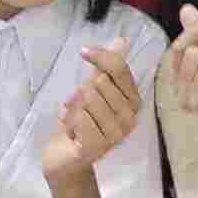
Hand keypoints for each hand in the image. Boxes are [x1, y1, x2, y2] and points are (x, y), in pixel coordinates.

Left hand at [42, 44, 143, 184]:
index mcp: (133, 102)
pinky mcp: (97, 148)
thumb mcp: (92, 90)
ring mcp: (115, 136)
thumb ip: (107, 68)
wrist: (64, 157)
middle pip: (101, 83)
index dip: (100, 56)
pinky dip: (70, 120)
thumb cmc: (81, 122)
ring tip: (75, 120)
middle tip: (79, 107)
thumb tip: (122, 40)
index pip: (119, 69)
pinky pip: (81, 119)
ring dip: (74, 107)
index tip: (84, 52)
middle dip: (82, 91)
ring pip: (89, 99)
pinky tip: (71, 131)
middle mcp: (130, 119)